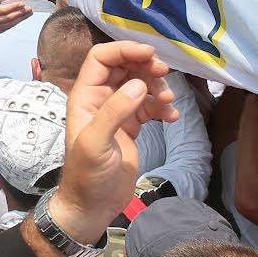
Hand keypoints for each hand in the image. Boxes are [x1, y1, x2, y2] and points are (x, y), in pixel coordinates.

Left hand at [54, 42, 175, 244]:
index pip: (102, 58)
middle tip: (165, 74)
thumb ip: (115, 111)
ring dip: (157, 88)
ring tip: (169, 102)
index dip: (124, 50)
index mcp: (85, 96)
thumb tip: (139, 84)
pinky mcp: (130, 127)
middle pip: (124, 67)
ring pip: (140, 85)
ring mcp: (116, 113)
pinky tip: (172, 118)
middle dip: (146, 66)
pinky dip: (162, 108)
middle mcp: (99, 99)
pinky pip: (149, 106)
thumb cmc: (87, 175)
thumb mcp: (96, 143)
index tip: (150, 53)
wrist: (93, 206)